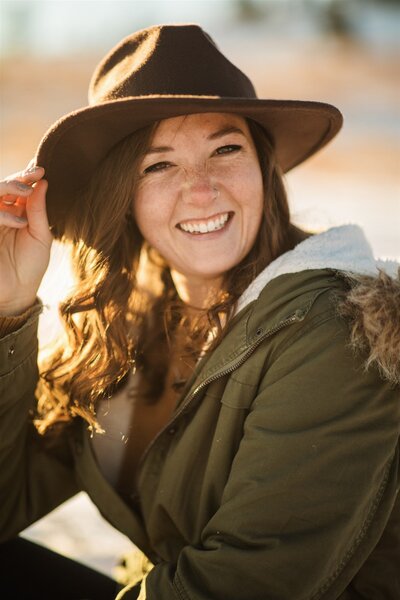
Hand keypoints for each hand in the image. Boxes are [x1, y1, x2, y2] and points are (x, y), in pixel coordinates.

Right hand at [0, 165, 52, 315]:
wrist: (16, 293)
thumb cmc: (30, 266)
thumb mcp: (40, 236)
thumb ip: (38, 210)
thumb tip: (43, 182)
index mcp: (17, 213)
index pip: (19, 189)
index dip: (27, 177)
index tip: (42, 170)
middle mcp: (2, 214)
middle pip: (3, 188)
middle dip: (18, 178)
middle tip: (34, 175)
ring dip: (8, 188)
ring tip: (27, 192)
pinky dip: (3, 214)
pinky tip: (19, 221)